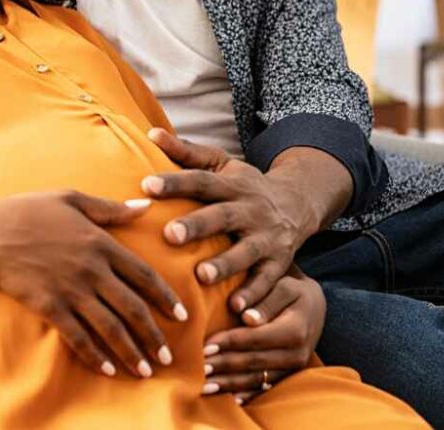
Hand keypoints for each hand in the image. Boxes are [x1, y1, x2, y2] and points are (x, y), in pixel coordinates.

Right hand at [0, 190, 188, 378]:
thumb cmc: (30, 211)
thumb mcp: (73, 199)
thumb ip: (111, 209)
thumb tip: (144, 206)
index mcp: (102, 243)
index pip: (144, 275)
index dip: (165, 298)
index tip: (181, 315)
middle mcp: (92, 270)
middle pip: (133, 308)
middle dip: (153, 335)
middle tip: (167, 355)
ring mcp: (71, 290)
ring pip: (111, 328)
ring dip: (131, 352)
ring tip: (145, 370)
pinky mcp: (50, 307)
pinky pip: (79, 338)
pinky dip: (96, 356)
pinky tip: (108, 369)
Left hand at [142, 128, 307, 312]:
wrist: (297, 204)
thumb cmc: (244, 186)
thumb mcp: (221, 164)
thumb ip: (186, 152)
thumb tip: (150, 132)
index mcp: (231, 184)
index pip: (200, 181)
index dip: (175, 182)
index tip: (146, 185)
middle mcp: (250, 210)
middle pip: (221, 216)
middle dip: (197, 226)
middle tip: (169, 235)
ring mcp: (266, 238)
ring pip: (245, 252)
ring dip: (225, 265)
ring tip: (201, 276)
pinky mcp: (279, 263)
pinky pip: (268, 282)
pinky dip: (256, 298)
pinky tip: (239, 311)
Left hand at [201, 266, 324, 401]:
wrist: (314, 305)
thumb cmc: (293, 289)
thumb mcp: (284, 286)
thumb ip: (266, 299)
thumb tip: (246, 317)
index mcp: (295, 329)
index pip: (255, 338)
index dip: (229, 343)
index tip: (205, 346)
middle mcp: (297, 354)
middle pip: (253, 362)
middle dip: (224, 366)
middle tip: (198, 369)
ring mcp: (294, 368)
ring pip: (257, 380)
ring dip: (229, 384)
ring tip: (204, 385)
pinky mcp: (288, 376)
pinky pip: (265, 388)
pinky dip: (245, 393)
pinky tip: (227, 397)